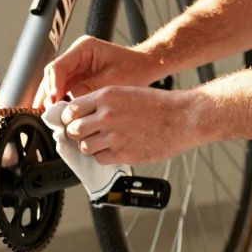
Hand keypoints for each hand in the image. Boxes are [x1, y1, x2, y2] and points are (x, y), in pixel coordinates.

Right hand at [34, 36, 155, 107]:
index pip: (58, 66)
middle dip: (48, 94)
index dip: (53, 86)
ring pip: (55, 82)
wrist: (145, 66)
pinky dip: (59, 100)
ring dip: (51, 98)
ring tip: (47, 115)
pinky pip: (64, 88)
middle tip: (48, 113)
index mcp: (83, 48)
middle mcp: (76, 55)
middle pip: (52, 74)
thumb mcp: (112, 81)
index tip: (53, 103)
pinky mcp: (79, 76)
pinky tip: (56, 113)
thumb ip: (89, 89)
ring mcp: (76, 65)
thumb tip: (69, 102)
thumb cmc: (134, 69)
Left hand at [60, 85, 203, 164]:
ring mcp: (114, 137)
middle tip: (86, 133)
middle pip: (74, 130)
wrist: (182, 118)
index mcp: (106, 96)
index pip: (71, 110)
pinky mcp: (122, 154)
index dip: (69, 117)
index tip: (72, 121)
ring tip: (103, 141)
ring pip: (84, 147)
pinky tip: (115, 148)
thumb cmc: (158, 105)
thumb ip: (102, 102)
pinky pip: (100, 159)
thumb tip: (81, 113)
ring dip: (90, 146)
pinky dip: (103, 156)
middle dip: (78, 133)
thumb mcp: (126, 92)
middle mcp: (106, 116)